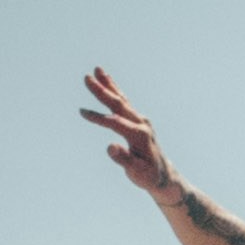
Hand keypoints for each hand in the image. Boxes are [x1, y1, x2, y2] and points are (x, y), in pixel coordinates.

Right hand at [80, 67, 177, 200]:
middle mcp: (141, 123)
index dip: (99, 118)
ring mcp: (140, 120)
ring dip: (108, 85)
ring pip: (121, 99)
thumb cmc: (148, 175)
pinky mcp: (137, 120)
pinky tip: (106, 81)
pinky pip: (123, 102)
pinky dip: (114, 91)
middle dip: (103, 91)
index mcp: (140, 135)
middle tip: (87, 77)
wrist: (162, 174)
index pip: (116, 123)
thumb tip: (110, 147)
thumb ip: (124, 159)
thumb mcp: (136, 172)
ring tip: (97, 70)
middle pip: (119, 104)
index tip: (82, 112)